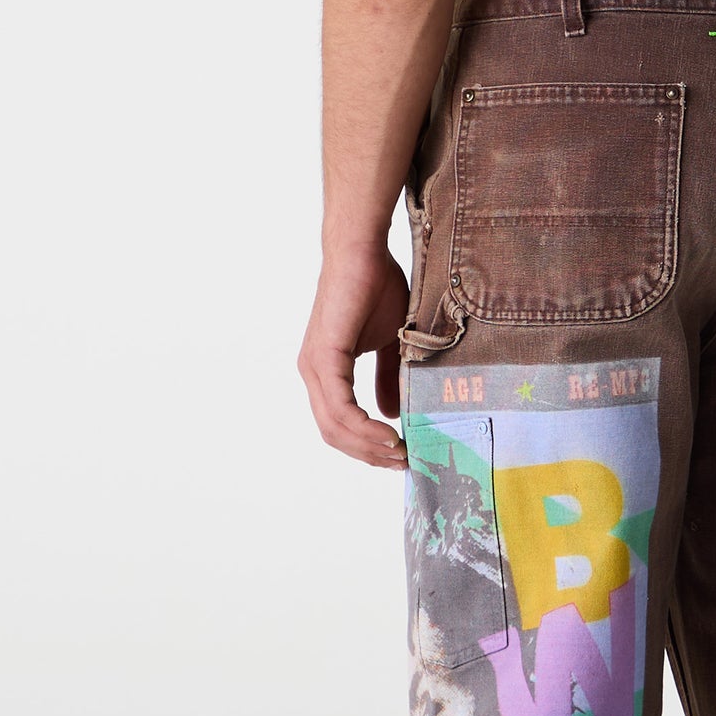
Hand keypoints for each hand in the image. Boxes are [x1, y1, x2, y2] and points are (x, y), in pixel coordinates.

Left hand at [298, 245, 409, 467]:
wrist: (362, 251)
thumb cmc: (376, 287)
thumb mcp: (390, 343)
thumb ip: (388, 379)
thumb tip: (392, 415)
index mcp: (325, 371)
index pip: (339, 425)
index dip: (366, 446)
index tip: (399, 456)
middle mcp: (312, 373)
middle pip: (334, 434)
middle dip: (369, 455)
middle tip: (403, 464)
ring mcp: (314, 366)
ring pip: (336, 427)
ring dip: (369, 446)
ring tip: (400, 453)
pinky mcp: (324, 357)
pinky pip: (341, 408)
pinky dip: (365, 427)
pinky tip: (389, 434)